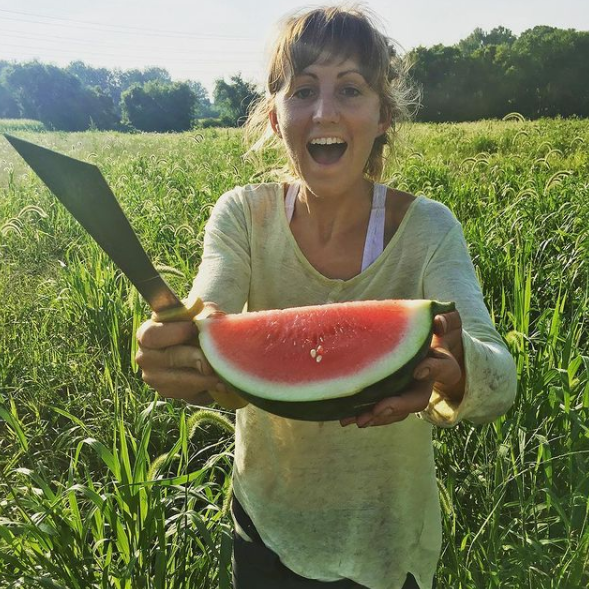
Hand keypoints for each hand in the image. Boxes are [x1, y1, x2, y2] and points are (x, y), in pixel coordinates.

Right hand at [135, 302, 225, 404]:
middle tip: (212, 359)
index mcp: (147, 333)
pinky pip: (187, 394)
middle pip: (169, 358)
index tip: (195, 329)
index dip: (175, 332)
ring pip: (179, 381)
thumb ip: (205, 312)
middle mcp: (145, 357)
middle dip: (194, 359)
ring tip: (222, 374)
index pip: (152, 335)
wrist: (201, 346)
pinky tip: (219, 384)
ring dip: (203, 378)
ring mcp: (154, 378)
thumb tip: (212, 318)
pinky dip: (205, 389)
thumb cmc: (197, 325)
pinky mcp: (168, 392)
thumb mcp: (202, 313)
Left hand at [340, 310, 463, 427]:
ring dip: (375, 417)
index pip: (441, 368)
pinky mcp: (388, 397)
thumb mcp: (441, 326)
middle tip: (379, 409)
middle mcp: (422, 386)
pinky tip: (344, 419)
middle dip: (395, 406)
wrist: (425, 348)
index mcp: (438, 367)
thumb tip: (440, 323)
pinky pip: (377, 411)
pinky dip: (361, 415)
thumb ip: (443, 323)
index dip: (431, 370)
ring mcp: (404, 394)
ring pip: (393, 412)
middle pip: (413, 402)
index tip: (417, 370)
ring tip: (357, 420)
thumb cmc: (431, 334)